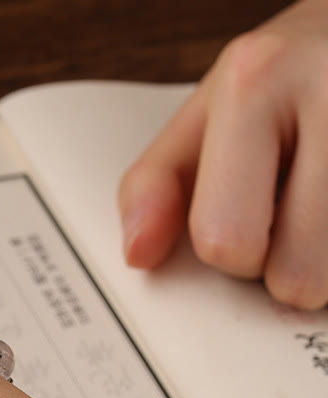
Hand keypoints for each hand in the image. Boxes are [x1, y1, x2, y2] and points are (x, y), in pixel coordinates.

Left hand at [119, 0, 327, 309]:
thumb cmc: (292, 78)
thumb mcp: (210, 112)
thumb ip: (158, 184)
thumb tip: (137, 255)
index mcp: (257, 80)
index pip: (225, 241)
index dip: (232, 251)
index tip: (248, 215)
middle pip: (295, 278)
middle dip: (288, 264)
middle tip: (302, 208)